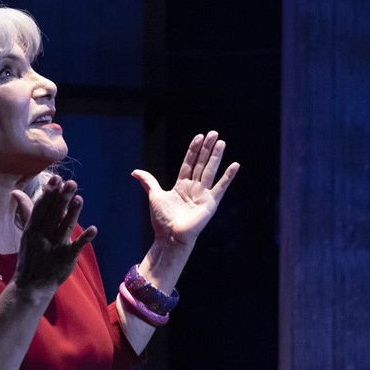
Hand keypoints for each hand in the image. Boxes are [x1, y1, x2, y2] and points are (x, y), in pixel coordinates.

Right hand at [11, 175, 96, 291]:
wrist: (30, 285)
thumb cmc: (31, 255)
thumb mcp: (27, 232)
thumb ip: (26, 211)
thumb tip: (16, 192)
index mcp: (33, 229)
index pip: (41, 208)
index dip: (49, 193)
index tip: (56, 178)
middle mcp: (43, 236)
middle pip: (53, 215)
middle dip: (62, 199)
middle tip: (71, 183)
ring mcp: (55, 247)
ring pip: (64, 227)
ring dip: (72, 214)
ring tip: (79, 199)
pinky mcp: (66, 259)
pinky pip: (76, 248)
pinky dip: (84, 239)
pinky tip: (93, 229)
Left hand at [132, 131, 239, 246]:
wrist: (169, 236)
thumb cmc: (162, 219)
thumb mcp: (154, 195)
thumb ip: (148, 181)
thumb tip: (135, 172)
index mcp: (182, 185)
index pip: (189, 163)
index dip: (194, 150)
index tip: (199, 137)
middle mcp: (194, 188)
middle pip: (202, 164)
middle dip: (207, 148)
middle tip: (213, 133)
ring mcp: (203, 194)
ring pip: (210, 171)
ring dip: (216, 156)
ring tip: (221, 142)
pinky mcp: (211, 203)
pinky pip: (221, 187)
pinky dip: (228, 176)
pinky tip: (235, 164)